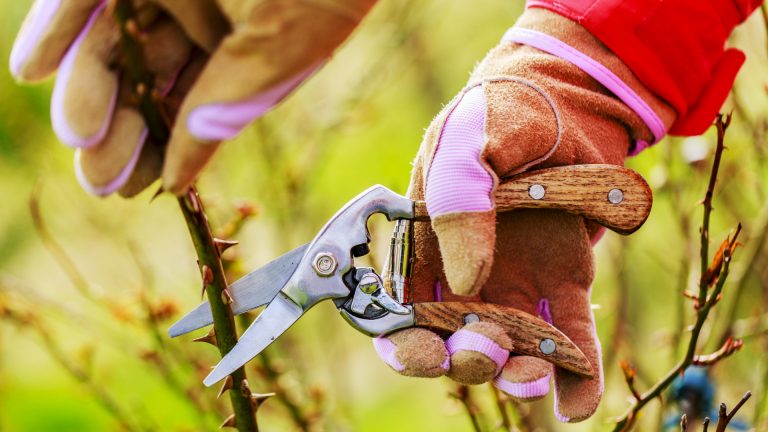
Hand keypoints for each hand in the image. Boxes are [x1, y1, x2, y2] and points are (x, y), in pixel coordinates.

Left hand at [10, 0, 376, 195]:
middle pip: (147, 78)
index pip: (194, 105)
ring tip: (78, 135)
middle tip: (99, 177)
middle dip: (122, 129)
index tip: (136, 188)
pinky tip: (34, 70)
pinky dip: (58, 30)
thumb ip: (224, 111)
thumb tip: (180, 180)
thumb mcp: (274, 56)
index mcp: (242, 45)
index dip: (164, 147)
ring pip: (113, 41)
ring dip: (87, 89)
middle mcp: (201, 13)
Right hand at [373, 9, 674, 421]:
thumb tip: (468, 279)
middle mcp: (465, 276)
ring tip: (534, 375)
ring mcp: (515, 284)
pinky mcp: (565, 285)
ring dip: (516, 375)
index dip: (404, 343)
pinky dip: (574, 378)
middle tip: (486, 349)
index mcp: (424, 247)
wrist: (567, 100)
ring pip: (509, 349)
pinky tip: (576, 404)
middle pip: (452, 341)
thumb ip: (456, 198)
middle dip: (463, 360)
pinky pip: (568, 339)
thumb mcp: (469, 140)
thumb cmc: (502, 114)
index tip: (423, 352)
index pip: (399, 312)